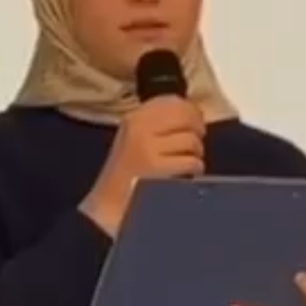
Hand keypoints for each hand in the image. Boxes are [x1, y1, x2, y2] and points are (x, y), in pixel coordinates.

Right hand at [79, 97, 204, 236]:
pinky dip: (195, 169)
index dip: (191, 110)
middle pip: (186, 117)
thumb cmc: (125, 173)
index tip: (195, 121)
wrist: (108, 203)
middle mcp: (140, 127)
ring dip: (196, 153)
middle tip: (195, 142)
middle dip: (197, 129)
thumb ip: (159, 123)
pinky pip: (191, 161)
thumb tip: (194, 113)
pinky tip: (186, 174)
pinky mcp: (157, 168)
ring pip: (192, 140)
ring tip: (187, 161)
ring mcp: (148, 147)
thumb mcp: (134, 138)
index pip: (172, 101)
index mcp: (134, 118)